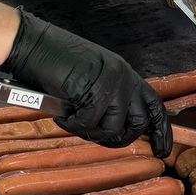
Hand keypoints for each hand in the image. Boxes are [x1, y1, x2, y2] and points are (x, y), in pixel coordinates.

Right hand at [0, 11, 170, 152]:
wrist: (33, 44)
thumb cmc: (54, 61)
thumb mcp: (92, 78)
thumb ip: (108, 98)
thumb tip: (117, 129)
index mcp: (125, 74)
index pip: (154, 106)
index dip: (161, 131)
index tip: (161, 150)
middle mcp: (124, 78)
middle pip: (137, 123)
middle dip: (116, 137)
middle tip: (90, 133)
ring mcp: (112, 84)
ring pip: (112, 128)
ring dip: (89, 131)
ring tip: (70, 118)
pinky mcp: (95, 91)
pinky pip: (89, 124)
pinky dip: (72, 124)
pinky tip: (61, 113)